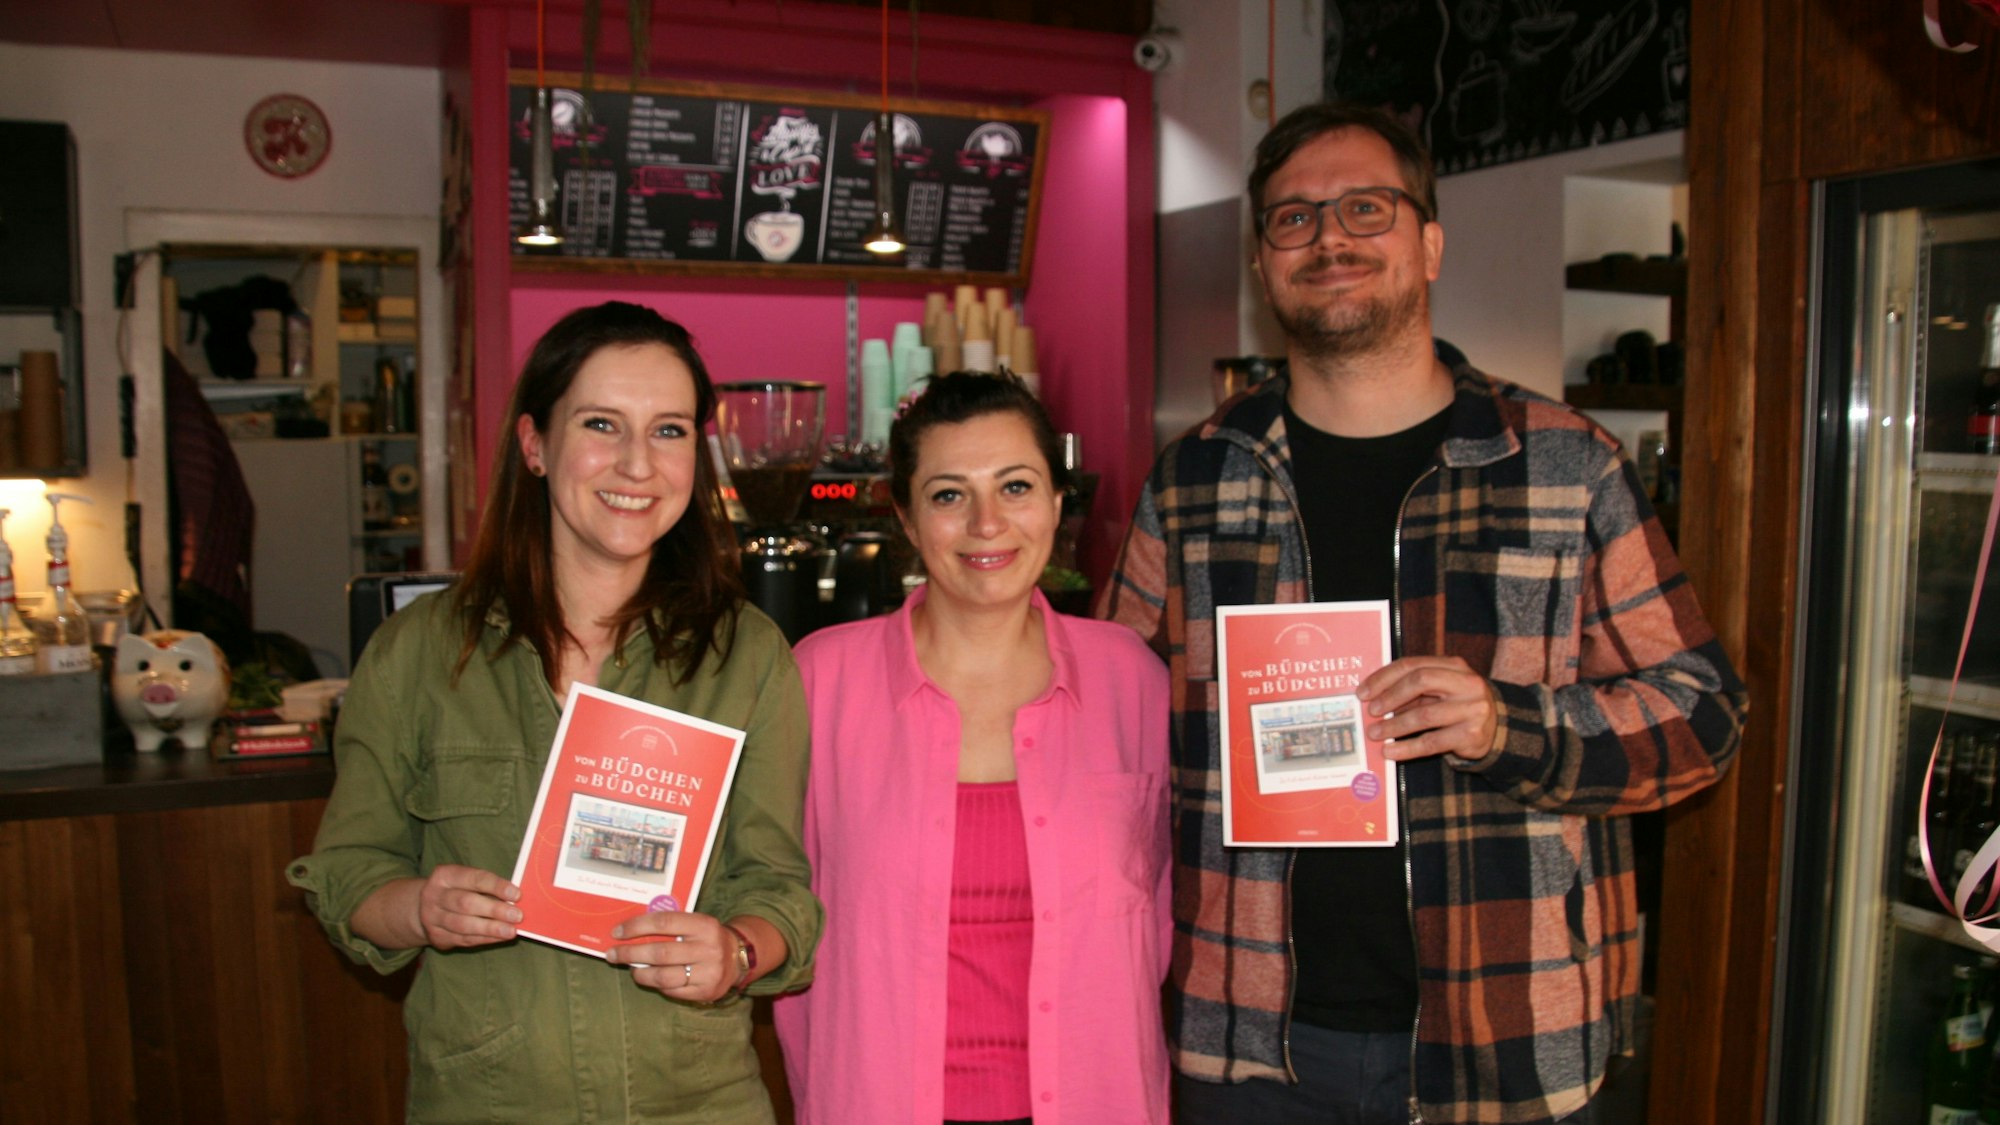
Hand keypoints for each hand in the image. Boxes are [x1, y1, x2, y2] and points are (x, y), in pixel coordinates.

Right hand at [414, 864, 522, 949]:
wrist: (424, 908)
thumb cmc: (456, 890)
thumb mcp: (466, 881)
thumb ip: (487, 887)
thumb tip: (516, 899)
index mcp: (445, 875)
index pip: (474, 879)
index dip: (496, 887)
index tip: (517, 895)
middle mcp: (434, 895)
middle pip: (466, 903)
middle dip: (494, 910)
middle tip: (517, 916)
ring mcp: (432, 918)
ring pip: (463, 925)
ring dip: (490, 929)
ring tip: (510, 931)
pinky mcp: (436, 936)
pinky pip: (463, 939)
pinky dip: (484, 938)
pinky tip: (499, 937)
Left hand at [605, 910, 737, 1002]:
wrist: (739, 957)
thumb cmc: (707, 937)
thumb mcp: (696, 923)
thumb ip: (671, 924)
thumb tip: (630, 931)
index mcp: (704, 925)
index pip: (664, 922)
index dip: (637, 927)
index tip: (617, 932)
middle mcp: (708, 948)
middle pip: (660, 952)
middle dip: (630, 953)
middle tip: (612, 954)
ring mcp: (708, 973)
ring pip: (663, 976)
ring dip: (640, 973)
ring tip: (632, 969)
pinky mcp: (705, 992)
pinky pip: (672, 991)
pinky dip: (657, 985)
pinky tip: (650, 978)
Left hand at [1356, 656, 1499, 762]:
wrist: (1496, 730)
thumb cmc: (1457, 706)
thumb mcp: (1439, 691)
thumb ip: (1412, 689)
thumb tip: (1372, 698)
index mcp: (1454, 665)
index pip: (1412, 665)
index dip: (1383, 678)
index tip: (1363, 692)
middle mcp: (1466, 683)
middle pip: (1420, 682)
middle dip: (1390, 697)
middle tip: (1371, 711)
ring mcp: (1472, 709)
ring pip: (1424, 715)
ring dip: (1394, 726)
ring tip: (1375, 733)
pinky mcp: (1472, 735)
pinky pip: (1432, 742)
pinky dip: (1407, 748)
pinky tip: (1390, 752)